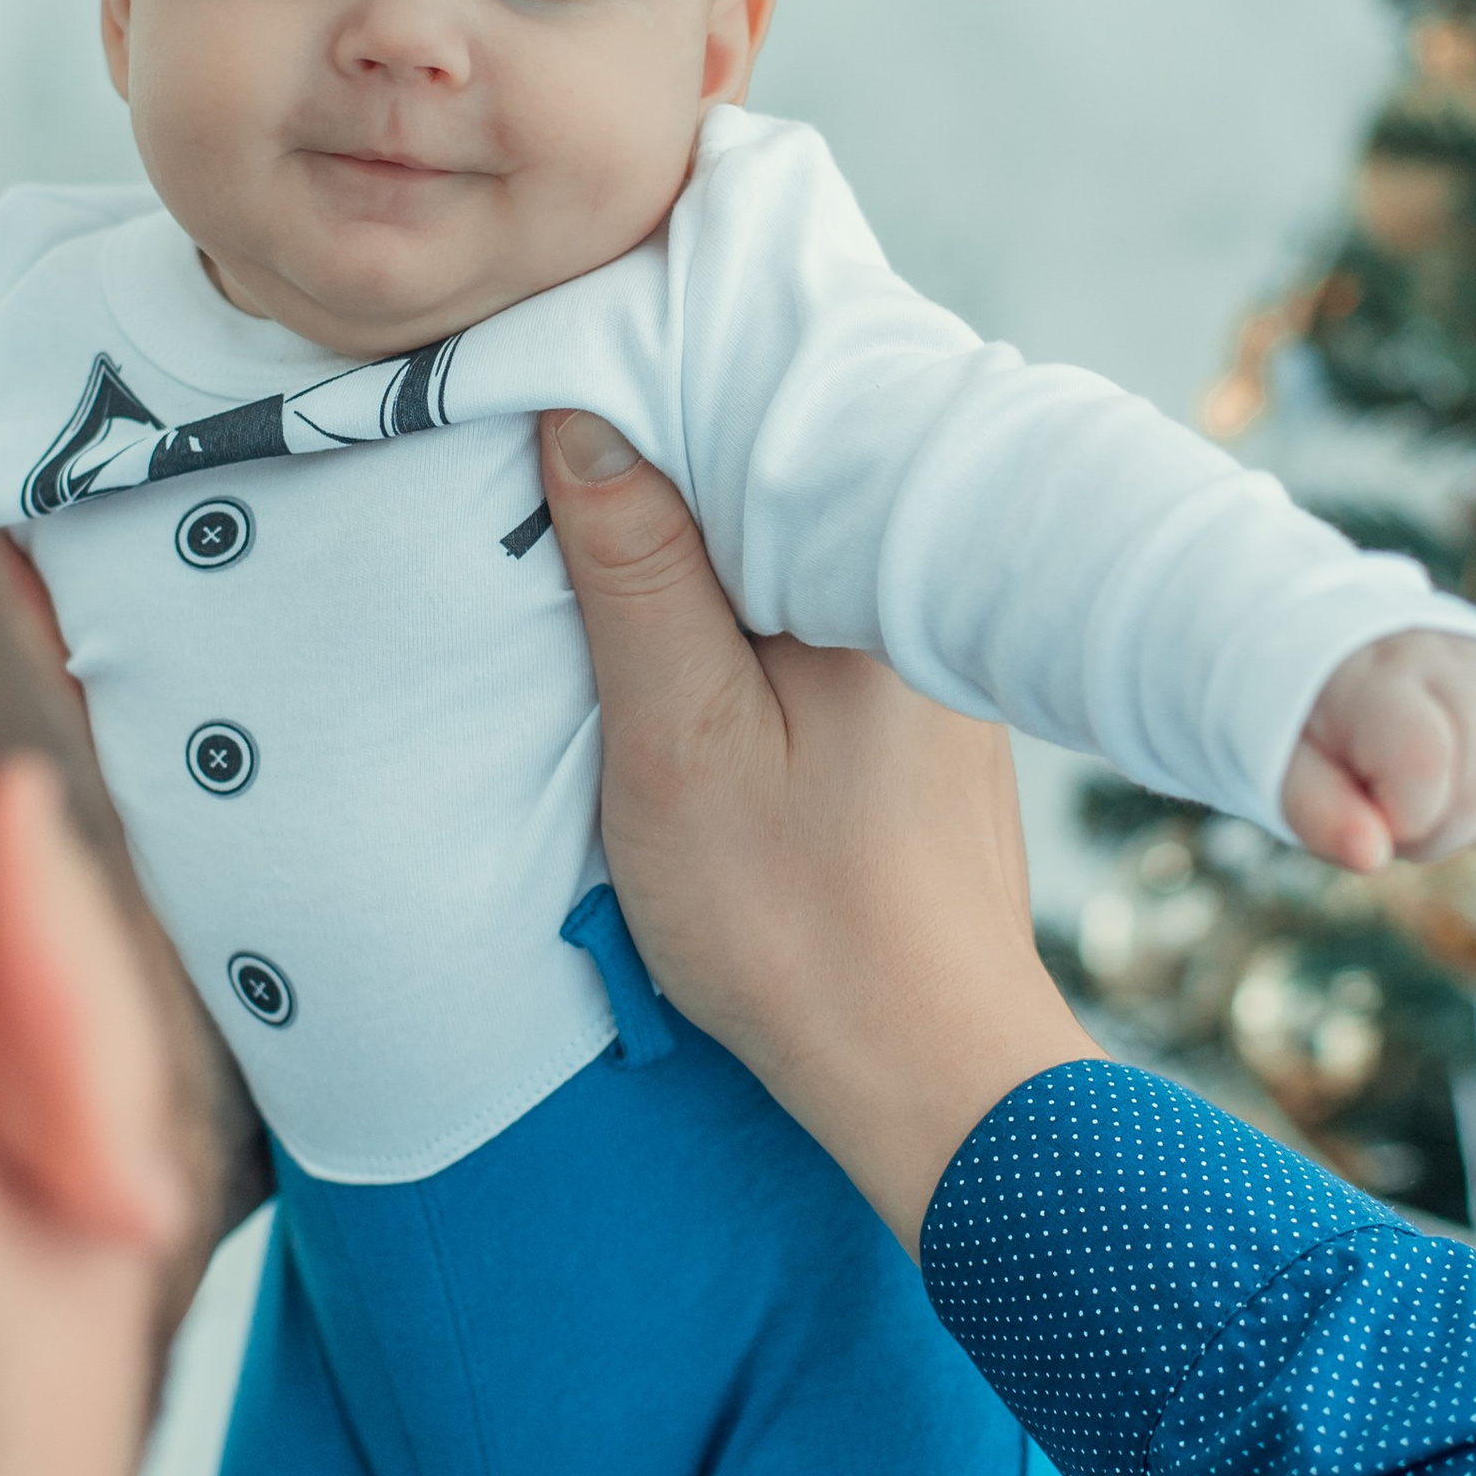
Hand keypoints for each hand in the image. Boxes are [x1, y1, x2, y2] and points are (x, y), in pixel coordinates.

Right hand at [541, 410, 1099, 1248]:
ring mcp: (930, 657)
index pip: (751, 419)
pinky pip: (818, 618)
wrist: (928, 1078)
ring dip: (707, 553)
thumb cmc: (801, 927)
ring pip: (793, 552)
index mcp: (875, 572)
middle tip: (552, 477)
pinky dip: (749, 618)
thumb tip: (583, 417)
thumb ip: (637, 578)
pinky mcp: (921, 716)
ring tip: (607, 551)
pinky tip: (693, 651)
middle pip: (774, 480)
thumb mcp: (679, 743)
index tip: (545, 398)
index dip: (642, 401)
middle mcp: (923, 591)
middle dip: (669, 475)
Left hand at [1283, 630, 1475, 874]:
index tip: (1362, 806)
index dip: (1402, 819)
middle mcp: (1454, 661)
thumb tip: (1371, 856)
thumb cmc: (1313, 723)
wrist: (1347, 655)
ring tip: (1419, 796)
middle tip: (1385, 808)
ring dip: (1472, 822)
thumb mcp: (1286, 768)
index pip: (1427, 764)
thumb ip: (1321, 815)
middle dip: (1432, 831)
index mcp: (1380, 676)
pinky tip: (1458, 786)